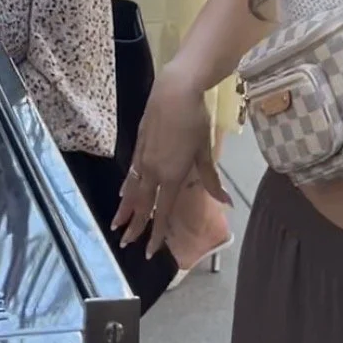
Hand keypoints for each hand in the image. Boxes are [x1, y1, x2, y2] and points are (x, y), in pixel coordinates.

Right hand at [111, 64, 230, 255]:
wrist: (174, 90)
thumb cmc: (194, 119)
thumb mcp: (204, 151)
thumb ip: (210, 179)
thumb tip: (227, 203)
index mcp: (172, 175)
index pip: (162, 212)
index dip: (156, 233)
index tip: (150, 251)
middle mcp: (154, 170)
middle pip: (142, 204)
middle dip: (133, 226)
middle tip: (123, 244)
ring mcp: (144, 157)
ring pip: (132, 189)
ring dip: (125, 208)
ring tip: (115, 224)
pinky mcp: (139, 144)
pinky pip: (131, 172)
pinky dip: (127, 186)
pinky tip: (123, 192)